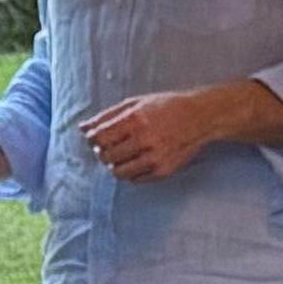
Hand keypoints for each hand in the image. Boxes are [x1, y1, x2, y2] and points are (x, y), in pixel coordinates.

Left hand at [77, 83, 247, 182]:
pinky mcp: (163, 171)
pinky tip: (138, 159)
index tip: (96, 138)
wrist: (199, 118)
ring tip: (124, 154)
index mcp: (135, 120)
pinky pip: (135, 179)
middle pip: (105, 156)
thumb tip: (83, 128)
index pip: (99, 138)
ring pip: (118, 172)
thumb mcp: (135, 104)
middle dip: (102, 152)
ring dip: (115, 164)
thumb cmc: (165, 107)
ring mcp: (154, 158)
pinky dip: (131, 171)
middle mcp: (145, 140)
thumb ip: (107, 116)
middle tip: (111, 146)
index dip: (93, 140)